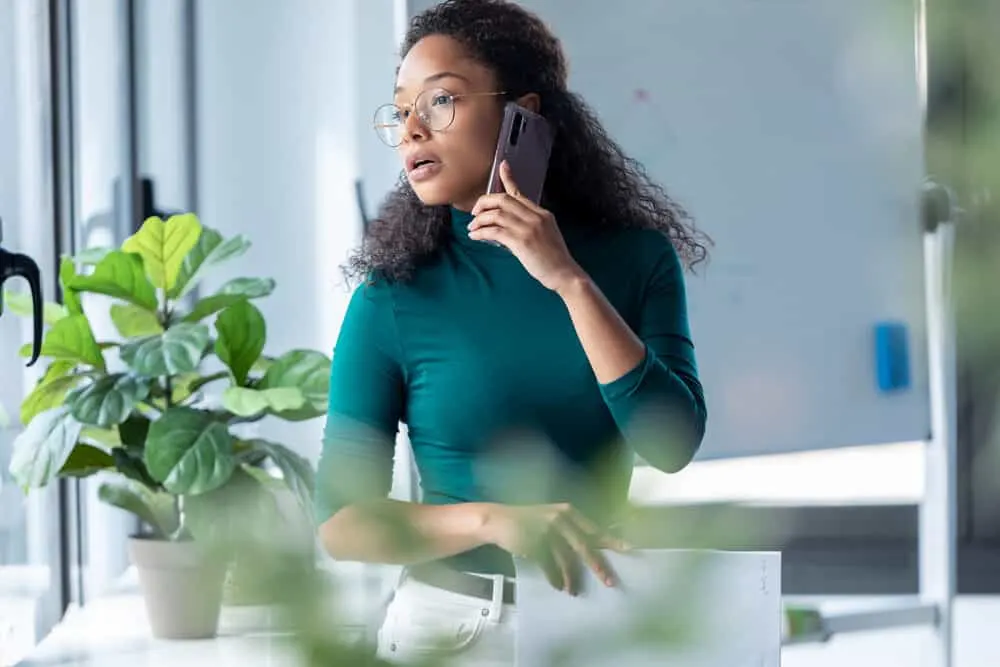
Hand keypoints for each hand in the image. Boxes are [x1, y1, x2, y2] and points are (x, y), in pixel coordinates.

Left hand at [468, 161, 585, 291]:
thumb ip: (529, 225)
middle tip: (474, 212)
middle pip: (504, 199)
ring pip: (497, 214)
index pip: (520, 193)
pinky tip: (475, 236)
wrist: (565, 274)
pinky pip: (495, 231)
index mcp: (542, 213)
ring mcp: (529, 228)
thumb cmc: (554, 259)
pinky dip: (481, 232)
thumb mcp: (546, 234)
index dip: (508, 178)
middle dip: (484, 203)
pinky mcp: (522, 242)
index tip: (502, 166)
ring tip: (472, 227)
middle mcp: (536, 217)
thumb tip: (506, 224)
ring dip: (480, 219)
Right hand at [481, 502, 628, 594]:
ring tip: (574, 591)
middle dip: (598, 566)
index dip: (611, 540)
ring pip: (566, 559)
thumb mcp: (552, 520)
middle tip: (609, 581)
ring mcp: (547, 530)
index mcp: (568, 512)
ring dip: (572, 578)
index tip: (629, 549)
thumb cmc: (528, 521)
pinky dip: (555, 578)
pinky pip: (549, 565)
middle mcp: (560, 519)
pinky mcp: (534, 543)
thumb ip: (571, 531)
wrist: (498, 520)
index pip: (594, 529)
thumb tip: (593, 549)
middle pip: (584, 546)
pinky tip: (558, 586)